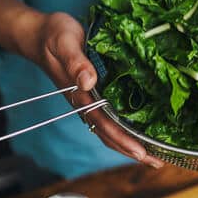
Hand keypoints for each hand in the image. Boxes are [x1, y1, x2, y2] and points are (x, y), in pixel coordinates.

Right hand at [22, 11, 164, 167]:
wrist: (39, 33)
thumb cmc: (53, 36)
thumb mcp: (64, 43)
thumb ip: (75, 62)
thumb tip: (88, 81)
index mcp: (80, 94)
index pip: (104, 123)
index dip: (123, 139)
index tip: (141, 153)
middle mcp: (86, 102)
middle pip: (110, 133)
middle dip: (133, 150)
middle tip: (158, 163)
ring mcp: (90, 99)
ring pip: (112, 128)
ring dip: (132, 143)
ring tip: (155, 155)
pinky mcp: (95, 92)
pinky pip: (112, 115)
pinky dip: (127, 127)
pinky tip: (143, 130)